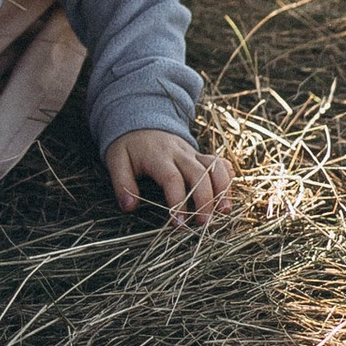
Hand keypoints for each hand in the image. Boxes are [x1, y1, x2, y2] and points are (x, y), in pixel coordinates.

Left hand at [106, 129, 234, 223]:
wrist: (141, 122)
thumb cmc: (129, 147)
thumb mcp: (116, 161)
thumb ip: (122, 184)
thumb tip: (129, 207)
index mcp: (158, 156)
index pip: (172, 178)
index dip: (178, 201)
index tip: (178, 223)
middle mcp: (180, 153)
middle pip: (199, 174)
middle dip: (204, 200)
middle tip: (203, 224)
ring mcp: (193, 153)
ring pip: (214, 167)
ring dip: (223, 189)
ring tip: (224, 212)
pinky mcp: (200, 155)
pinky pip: (219, 162)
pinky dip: (227, 177)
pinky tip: (228, 195)